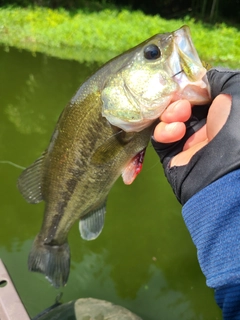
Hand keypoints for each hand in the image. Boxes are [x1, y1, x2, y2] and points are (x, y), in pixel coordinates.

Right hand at [151, 68, 239, 203]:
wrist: (225, 170)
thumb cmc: (236, 127)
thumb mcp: (237, 89)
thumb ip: (219, 78)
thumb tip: (201, 79)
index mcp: (223, 114)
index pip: (199, 95)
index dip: (189, 87)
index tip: (184, 83)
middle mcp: (207, 128)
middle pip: (181, 106)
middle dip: (177, 99)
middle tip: (182, 102)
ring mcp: (189, 142)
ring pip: (168, 120)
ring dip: (170, 114)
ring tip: (179, 117)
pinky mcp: (173, 156)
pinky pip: (160, 138)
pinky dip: (163, 131)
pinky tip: (175, 132)